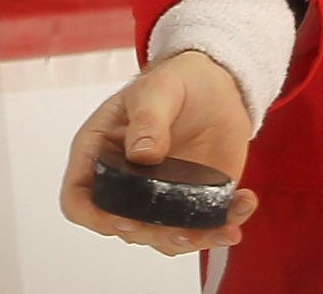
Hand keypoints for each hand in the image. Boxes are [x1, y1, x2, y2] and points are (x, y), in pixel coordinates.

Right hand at [58, 49, 260, 259]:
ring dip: (193, 240)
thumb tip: (141, 154)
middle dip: (155, 235)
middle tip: (186, 231)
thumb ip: (148, 119)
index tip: (124, 220)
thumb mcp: (158, 90)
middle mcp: (125, 183)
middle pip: (124, 227)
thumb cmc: (174, 82)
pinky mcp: (192, 203)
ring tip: (223, 228)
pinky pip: (201, 227)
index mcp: (100, 152)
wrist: (215, 87)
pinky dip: (224, 224)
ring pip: (164, 237)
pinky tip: (244, 203)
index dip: (94, 215)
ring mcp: (158, 197)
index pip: (78, 197)